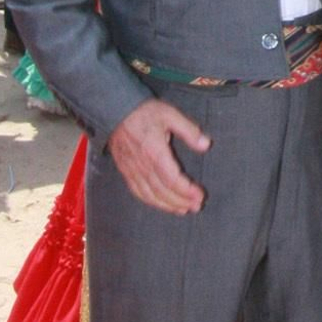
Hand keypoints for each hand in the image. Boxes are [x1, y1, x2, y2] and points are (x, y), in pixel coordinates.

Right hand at [107, 97, 208, 214]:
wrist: (115, 111)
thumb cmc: (144, 112)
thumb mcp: (170, 114)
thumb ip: (189, 130)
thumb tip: (206, 144)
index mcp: (155, 152)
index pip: (172, 179)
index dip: (187, 191)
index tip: (200, 195)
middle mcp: (142, 165)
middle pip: (163, 191)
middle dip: (181, 201)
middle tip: (197, 206)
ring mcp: (132, 170)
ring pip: (150, 195)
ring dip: (168, 205)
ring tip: (183, 210)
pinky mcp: (126, 171)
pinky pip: (138, 192)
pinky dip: (151, 201)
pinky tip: (161, 204)